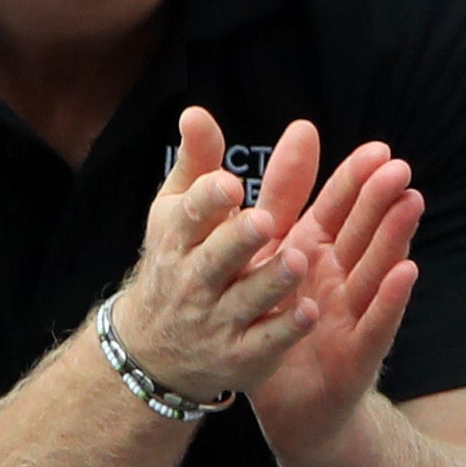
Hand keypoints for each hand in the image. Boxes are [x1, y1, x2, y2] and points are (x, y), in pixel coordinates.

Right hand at [107, 109, 317, 404]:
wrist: (156, 349)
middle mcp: (194, 280)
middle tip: (263, 221)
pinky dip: (285, 330)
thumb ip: (196, 164)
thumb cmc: (178, 261)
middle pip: (215, 260)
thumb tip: (196, 111)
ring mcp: (217, 320)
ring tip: (297, 261)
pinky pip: (264, 342)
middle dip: (237, 240)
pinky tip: (309, 312)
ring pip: (245, 301)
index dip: (207, 201)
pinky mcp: (241, 355)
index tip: (230, 183)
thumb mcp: (177, 213)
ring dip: (271, 282)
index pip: (188, 217)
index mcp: (178, 239)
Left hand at [245, 124, 423, 461]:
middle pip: (362, 235)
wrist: (287, 408)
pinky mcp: (358, 356)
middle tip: (398, 167)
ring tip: (411, 202)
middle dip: (379, 201)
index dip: (355, 182)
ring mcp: (353, 317)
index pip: (336, 212)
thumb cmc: (277, 326)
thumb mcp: (266, 262)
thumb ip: (275, 205)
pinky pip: (376, 323)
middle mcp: (340, 282)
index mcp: (313, 257)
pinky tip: (407, 271)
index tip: (377, 149)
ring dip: (394, 237)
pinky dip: (391, 298)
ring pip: (375, 271)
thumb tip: (279, 151)